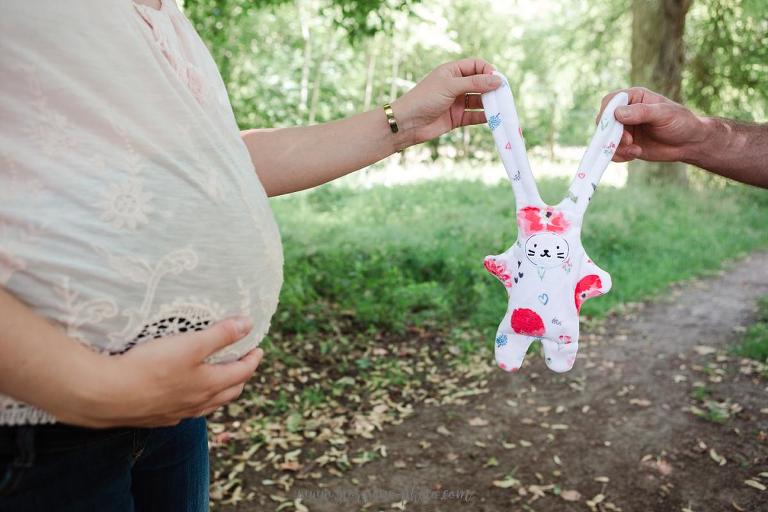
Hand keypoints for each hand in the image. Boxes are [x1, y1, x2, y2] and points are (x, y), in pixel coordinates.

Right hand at [58, 317, 262, 427]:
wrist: (106, 395)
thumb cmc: (150, 367)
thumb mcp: (190, 344)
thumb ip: (220, 335)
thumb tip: (248, 325)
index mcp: (210, 385)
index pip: (242, 373)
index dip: (252, 359)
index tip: (257, 348)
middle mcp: (197, 403)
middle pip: (228, 392)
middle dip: (240, 377)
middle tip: (243, 363)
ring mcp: (176, 413)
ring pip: (207, 405)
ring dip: (218, 392)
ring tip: (220, 380)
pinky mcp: (156, 417)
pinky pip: (183, 412)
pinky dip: (193, 402)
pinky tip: (184, 397)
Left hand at [391, 58, 500, 148]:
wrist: (407, 123)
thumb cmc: (425, 98)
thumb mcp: (450, 86)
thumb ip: (475, 83)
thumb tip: (498, 80)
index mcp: (453, 71)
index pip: (477, 65)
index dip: (488, 71)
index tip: (497, 80)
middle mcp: (456, 85)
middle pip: (481, 83)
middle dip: (492, 89)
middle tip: (504, 96)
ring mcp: (457, 102)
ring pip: (479, 101)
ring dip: (490, 104)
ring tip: (501, 109)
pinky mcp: (457, 118)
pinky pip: (474, 116)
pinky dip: (484, 117)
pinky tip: (494, 119)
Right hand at [597, 87, 706, 162]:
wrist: (689, 143)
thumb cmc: (680, 122)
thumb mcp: (663, 114)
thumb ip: (641, 112)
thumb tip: (618, 113)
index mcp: (633, 98)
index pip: (610, 101)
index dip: (606, 113)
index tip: (613, 126)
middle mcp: (625, 113)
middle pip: (604, 122)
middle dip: (612, 134)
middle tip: (628, 141)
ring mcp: (624, 130)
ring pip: (606, 139)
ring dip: (617, 147)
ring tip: (635, 151)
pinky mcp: (625, 145)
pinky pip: (612, 151)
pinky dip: (619, 155)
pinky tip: (635, 154)